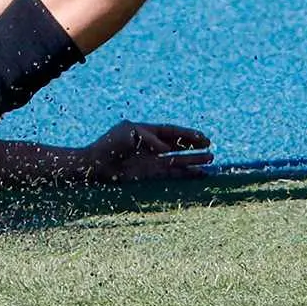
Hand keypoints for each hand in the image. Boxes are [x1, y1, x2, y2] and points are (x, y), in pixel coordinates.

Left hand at [81, 121, 212, 182]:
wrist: (95, 165)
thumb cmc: (108, 145)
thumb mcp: (128, 133)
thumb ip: (148, 138)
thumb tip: (164, 149)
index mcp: (146, 131)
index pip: (171, 131)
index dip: (187, 134)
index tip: (203, 137)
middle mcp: (151, 146)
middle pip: (177, 144)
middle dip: (193, 145)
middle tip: (210, 146)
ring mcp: (151, 161)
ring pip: (177, 159)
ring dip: (193, 160)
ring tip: (211, 159)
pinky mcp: (150, 174)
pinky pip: (171, 173)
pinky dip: (184, 173)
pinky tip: (198, 174)